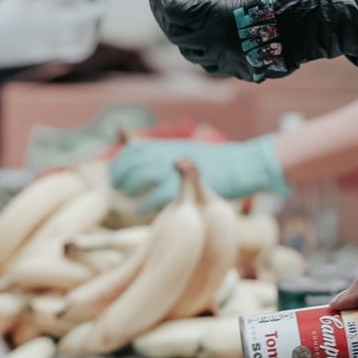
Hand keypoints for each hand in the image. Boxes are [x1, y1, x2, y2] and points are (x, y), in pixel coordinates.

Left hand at [109, 135, 288, 212]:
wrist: (241, 166)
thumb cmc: (217, 165)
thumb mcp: (189, 153)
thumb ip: (169, 159)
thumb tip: (149, 163)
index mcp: (167, 145)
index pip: (131, 150)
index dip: (119, 164)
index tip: (117, 177)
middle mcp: (166, 154)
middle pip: (130, 164)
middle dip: (120, 178)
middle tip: (119, 190)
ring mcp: (173, 170)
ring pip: (137, 179)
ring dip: (129, 190)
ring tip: (130, 201)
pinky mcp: (180, 188)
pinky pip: (152, 198)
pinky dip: (144, 206)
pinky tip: (143, 212)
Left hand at [145, 0, 357, 83]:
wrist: (325, 23)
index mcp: (223, 20)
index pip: (176, 10)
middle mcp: (224, 48)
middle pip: (177, 34)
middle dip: (164, 14)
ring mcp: (235, 65)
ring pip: (191, 52)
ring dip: (179, 32)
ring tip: (177, 12)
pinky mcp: (246, 72)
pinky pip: (211, 63)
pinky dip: (198, 47)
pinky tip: (200, 32)